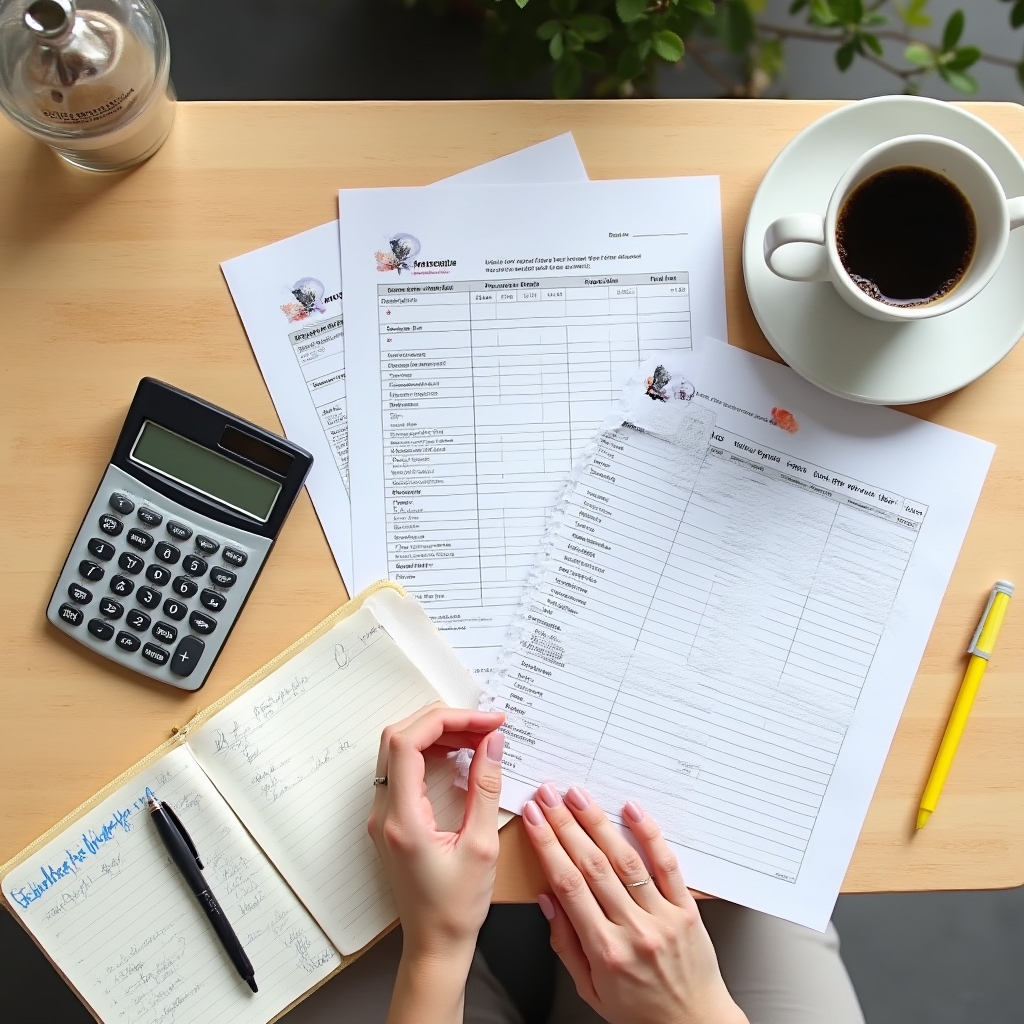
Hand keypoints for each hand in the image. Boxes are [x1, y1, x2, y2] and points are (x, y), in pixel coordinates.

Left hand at [368, 705, 505, 1023]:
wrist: (435, 946)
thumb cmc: (457, 909)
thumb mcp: (482, 847)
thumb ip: (486, 788)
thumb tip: (493, 743)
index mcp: (402, 819)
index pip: (408, 744)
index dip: (447, 721)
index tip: (486, 721)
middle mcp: (384, 812)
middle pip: (399, 738)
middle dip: (444, 721)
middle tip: (485, 725)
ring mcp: (383, 814)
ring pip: (399, 750)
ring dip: (437, 734)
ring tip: (478, 736)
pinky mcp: (392, 818)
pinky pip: (403, 768)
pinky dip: (430, 751)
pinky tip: (460, 755)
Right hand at [523, 785, 747, 1023]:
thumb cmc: (639, 1011)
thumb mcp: (590, 989)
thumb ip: (566, 943)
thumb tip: (547, 899)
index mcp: (605, 951)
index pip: (568, 885)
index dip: (547, 846)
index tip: (534, 819)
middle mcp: (633, 930)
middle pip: (592, 866)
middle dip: (565, 825)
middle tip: (548, 796)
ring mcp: (662, 917)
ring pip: (625, 860)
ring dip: (597, 822)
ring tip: (578, 795)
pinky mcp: (687, 910)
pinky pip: (667, 865)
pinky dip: (649, 834)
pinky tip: (631, 811)